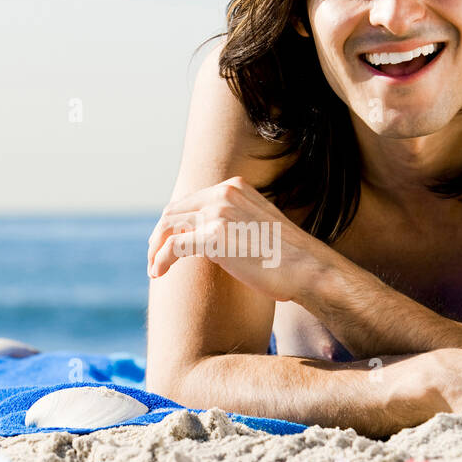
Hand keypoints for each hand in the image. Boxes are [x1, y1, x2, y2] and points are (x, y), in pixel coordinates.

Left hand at [147, 176, 332, 302]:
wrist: (307, 269)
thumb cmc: (289, 257)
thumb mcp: (260, 225)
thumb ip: (237, 221)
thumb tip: (215, 238)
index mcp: (235, 187)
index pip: (191, 201)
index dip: (174, 223)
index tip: (168, 243)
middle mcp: (224, 194)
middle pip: (174, 211)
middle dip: (159, 235)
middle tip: (154, 257)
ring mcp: (217, 213)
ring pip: (168, 226)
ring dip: (155, 248)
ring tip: (153, 268)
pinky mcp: (213, 237)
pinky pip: (173, 246)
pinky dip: (160, 259)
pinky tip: (158, 273)